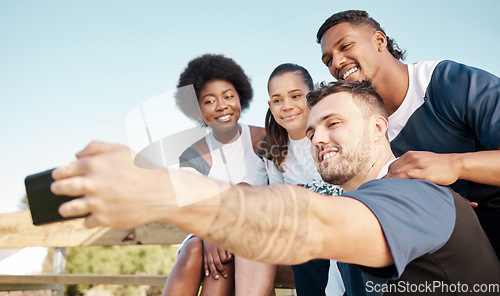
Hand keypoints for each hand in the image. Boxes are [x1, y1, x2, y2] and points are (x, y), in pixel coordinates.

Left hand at [51, 141, 172, 227]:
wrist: (161, 192)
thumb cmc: (142, 168)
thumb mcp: (120, 149)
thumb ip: (96, 147)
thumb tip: (76, 155)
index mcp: (93, 165)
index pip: (63, 170)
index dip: (59, 174)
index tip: (58, 176)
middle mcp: (91, 184)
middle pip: (61, 188)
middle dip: (58, 189)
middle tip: (58, 190)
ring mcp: (96, 203)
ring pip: (68, 209)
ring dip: (66, 208)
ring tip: (66, 208)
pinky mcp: (103, 219)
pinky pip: (85, 222)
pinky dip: (87, 219)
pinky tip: (92, 215)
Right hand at [203, 240, 232, 279]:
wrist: (206, 231)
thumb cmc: (218, 236)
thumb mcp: (224, 240)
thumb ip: (228, 248)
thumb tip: (230, 256)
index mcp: (219, 247)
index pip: (223, 258)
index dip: (227, 260)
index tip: (231, 259)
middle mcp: (213, 250)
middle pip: (217, 262)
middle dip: (221, 270)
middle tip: (225, 276)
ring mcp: (207, 252)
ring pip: (210, 264)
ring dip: (213, 271)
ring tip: (217, 278)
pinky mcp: (204, 253)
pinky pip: (204, 262)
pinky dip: (206, 268)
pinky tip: (207, 274)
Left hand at [384, 151, 477, 207]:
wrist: (455, 163)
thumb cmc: (440, 165)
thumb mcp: (423, 161)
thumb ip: (412, 165)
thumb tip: (402, 173)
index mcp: (410, 155)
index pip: (393, 165)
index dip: (386, 175)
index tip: (380, 183)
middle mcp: (412, 157)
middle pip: (393, 169)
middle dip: (384, 180)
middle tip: (377, 189)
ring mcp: (417, 164)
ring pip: (397, 173)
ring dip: (388, 182)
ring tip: (382, 191)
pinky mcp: (424, 172)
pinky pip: (407, 176)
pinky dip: (398, 182)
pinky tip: (394, 188)